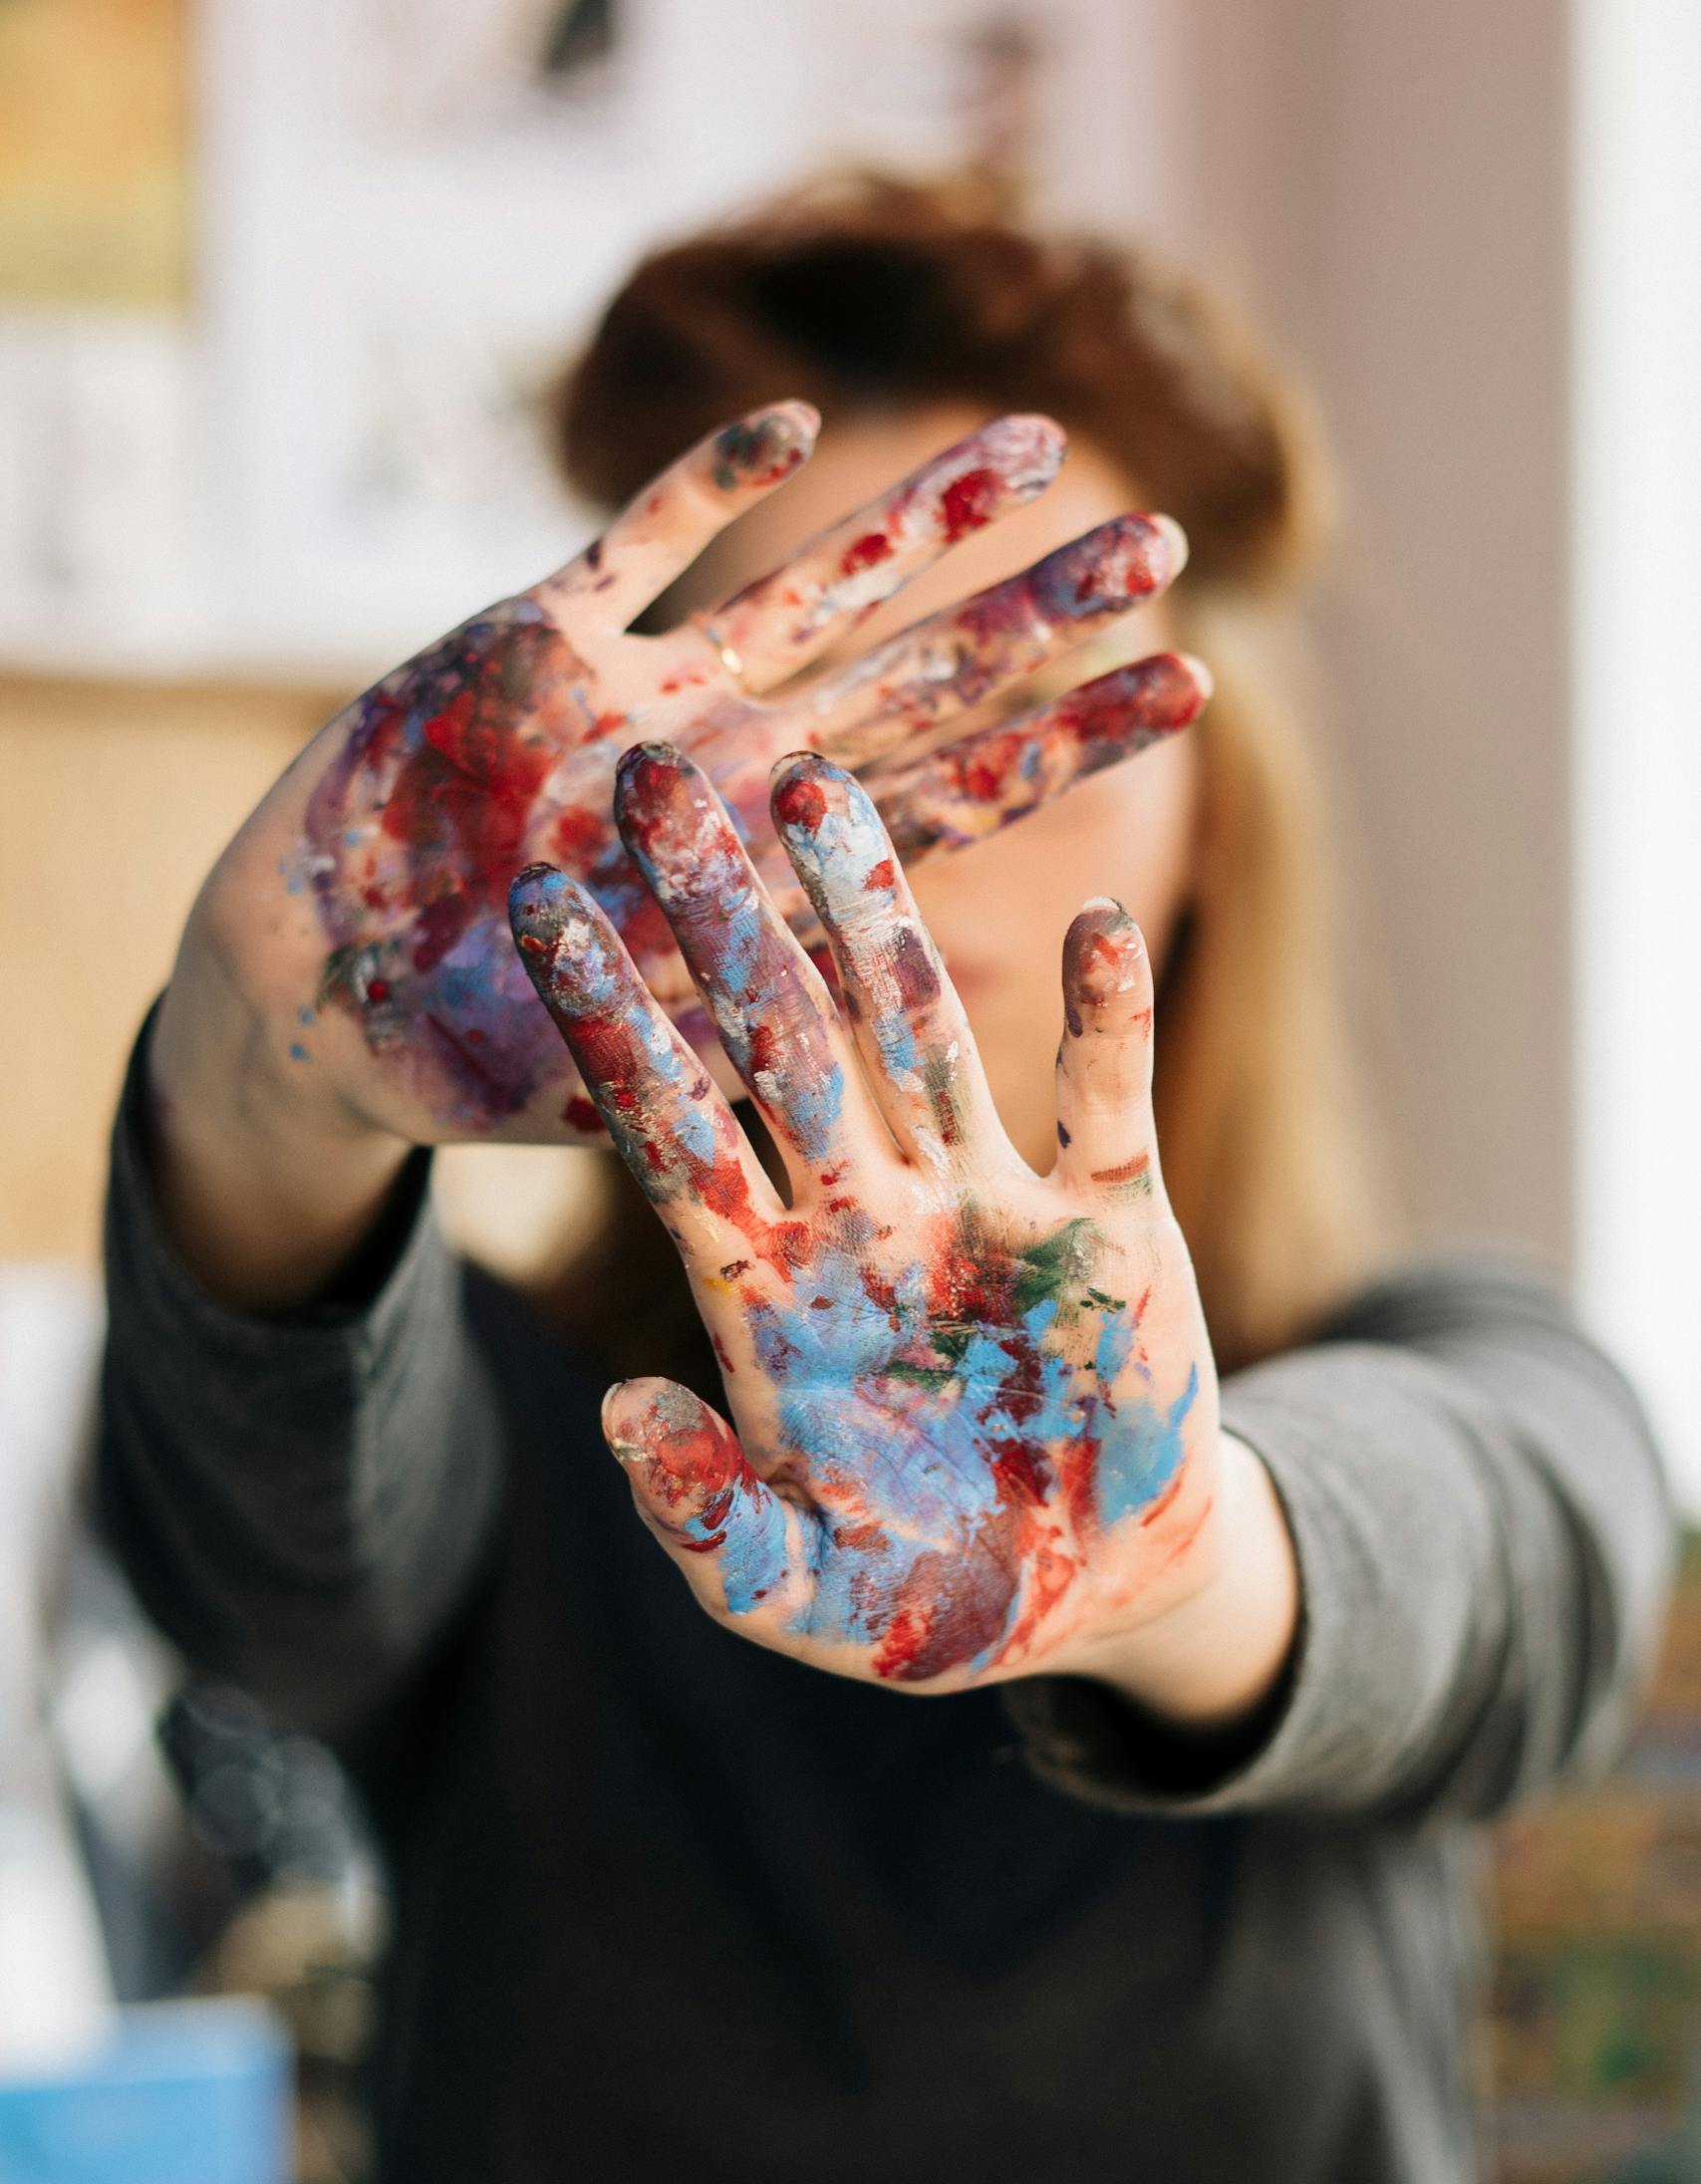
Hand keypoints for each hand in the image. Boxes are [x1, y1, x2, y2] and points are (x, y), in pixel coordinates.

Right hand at [172, 404, 1202, 1157]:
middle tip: (1168, 545)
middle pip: (913, 684)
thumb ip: (711, 1036)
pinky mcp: (526, 641)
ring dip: (915, 523)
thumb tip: (859, 1020)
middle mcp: (721, 777)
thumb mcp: (604, 1072)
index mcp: (756, 885)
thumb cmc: (462, 1061)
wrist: (314, 996)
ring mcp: (634, 700)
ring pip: (805, 591)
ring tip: (1038, 442)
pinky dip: (702, 487)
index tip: (1189, 686)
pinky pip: (630, 545)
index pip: (948, 802)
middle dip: (1033, 617)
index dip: (1064, 739)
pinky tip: (795, 423)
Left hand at [510, 745, 1256, 1699]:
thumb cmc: (922, 1603)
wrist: (1095, 1598)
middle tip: (652, 779)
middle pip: (781, 1041)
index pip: (673, 1135)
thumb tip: (615, 1411)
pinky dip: (1111, 1017)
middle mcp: (868, 1218)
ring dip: (877, 917)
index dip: (612, 1028)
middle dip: (718, 919)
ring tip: (823, 788)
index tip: (540, 914)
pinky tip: (1097, 922)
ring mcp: (990, 1207)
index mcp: (772, 1294)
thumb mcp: (793, 1591)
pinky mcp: (1116, 1222)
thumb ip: (704, 1518)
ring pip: (922, 1033)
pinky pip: (1111, 1100)